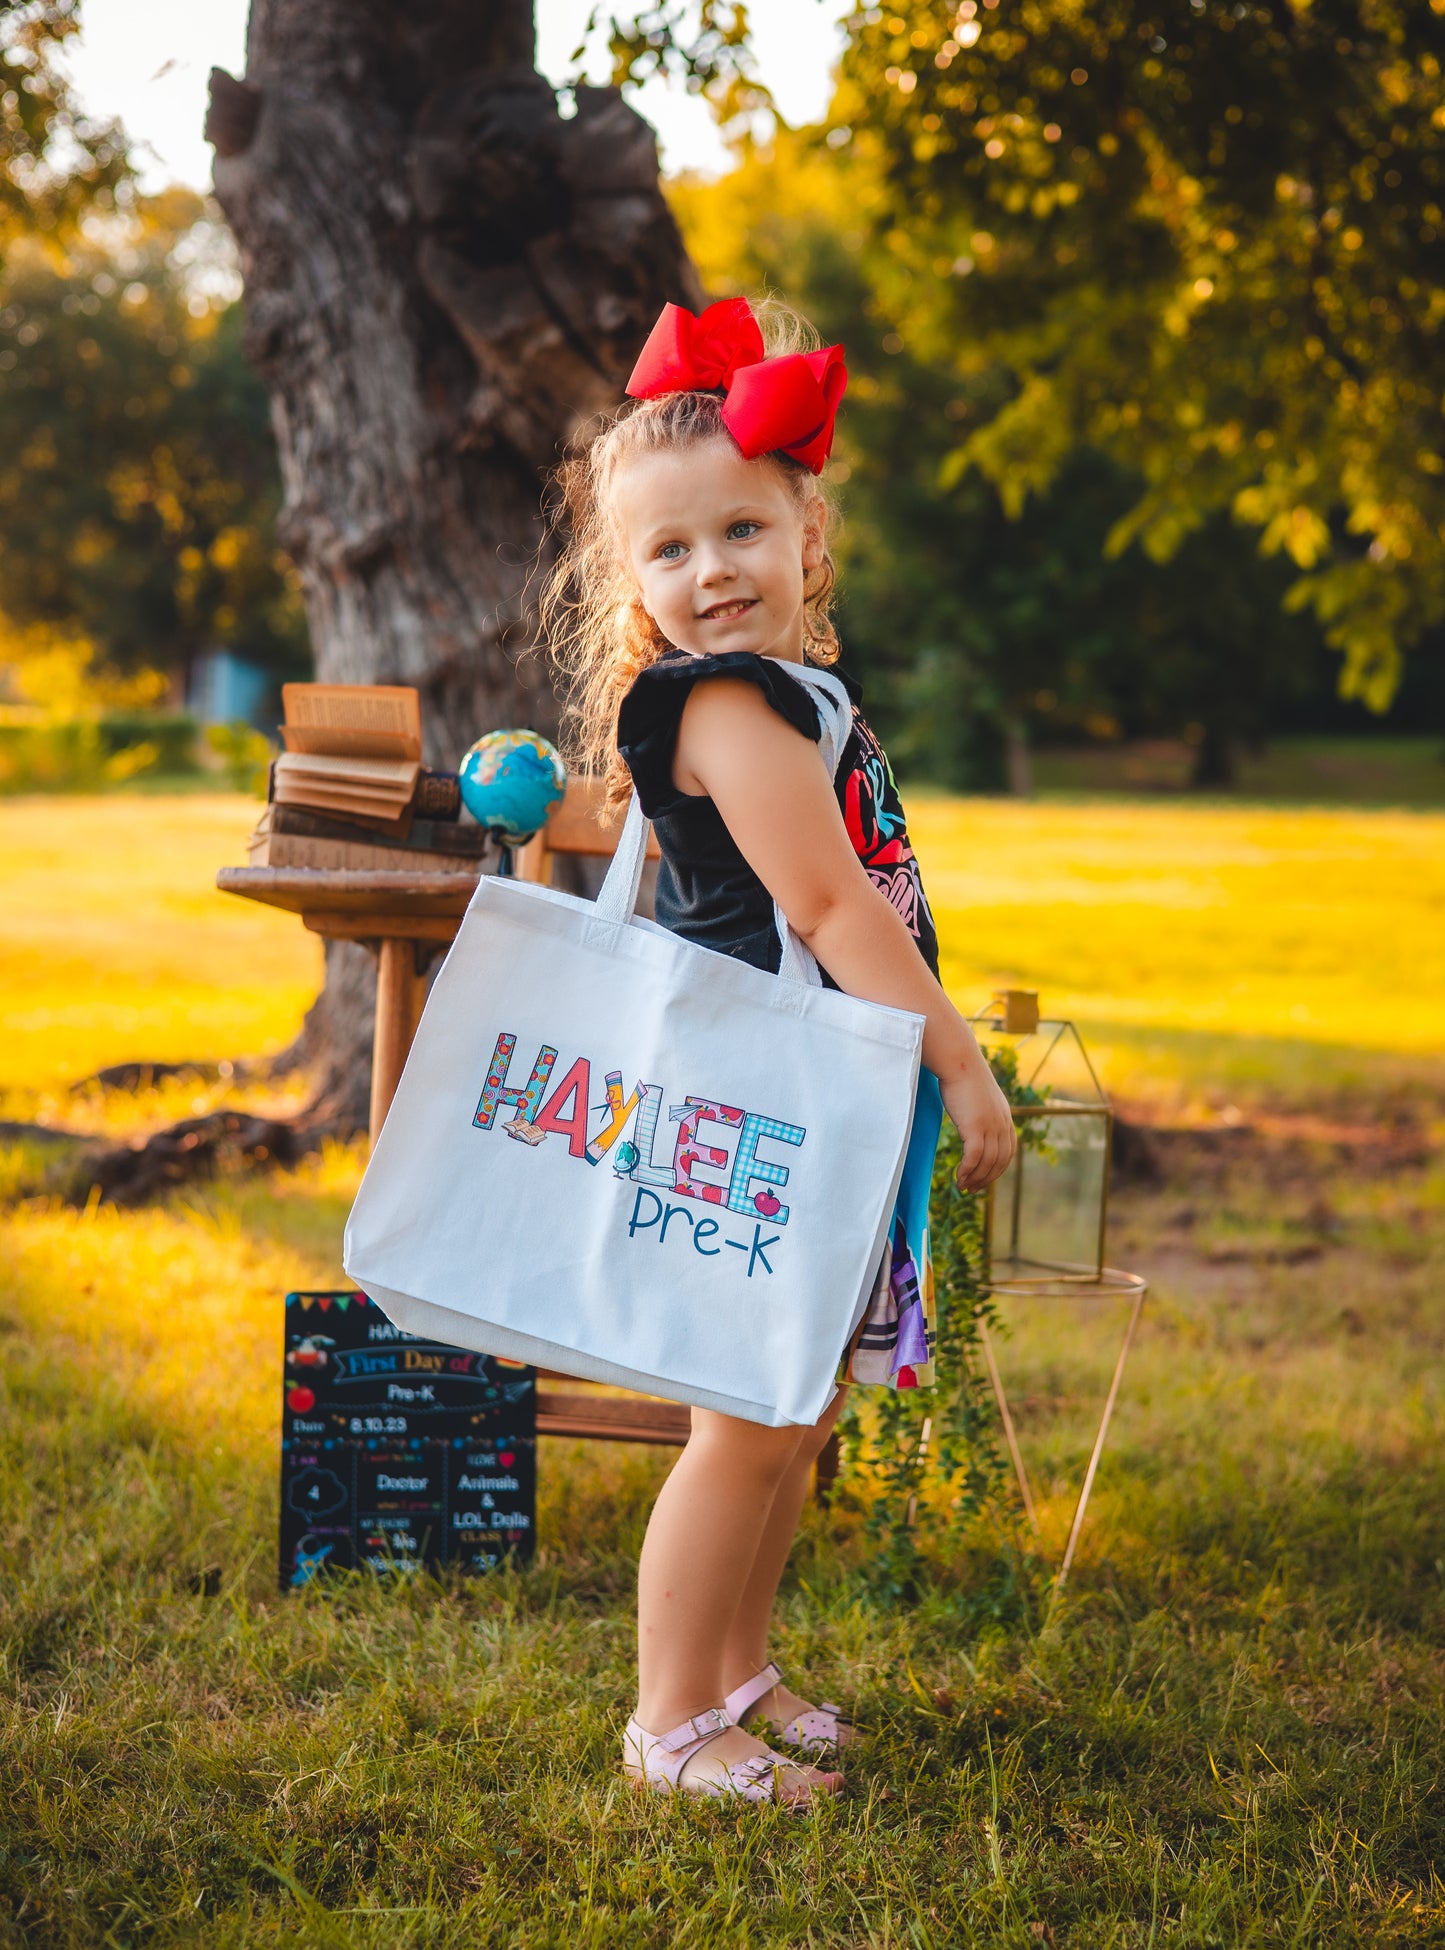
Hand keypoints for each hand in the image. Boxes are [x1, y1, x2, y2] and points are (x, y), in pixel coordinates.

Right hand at [941, 1057, 1016, 1191]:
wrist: (959, 1061)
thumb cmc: (963, 1075)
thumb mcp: (979, 1096)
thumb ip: (981, 1110)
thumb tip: (972, 1117)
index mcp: (1005, 1117)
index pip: (1008, 1152)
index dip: (997, 1169)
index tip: (984, 1178)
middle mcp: (1002, 1124)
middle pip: (999, 1161)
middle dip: (987, 1178)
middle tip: (972, 1188)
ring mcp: (990, 1126)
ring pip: (987, 1162)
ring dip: (975, 1178)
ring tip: (963, 1186)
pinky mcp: (975, 1127)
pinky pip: (974, 1157)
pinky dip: (967, 1170)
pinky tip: (958, 1177)